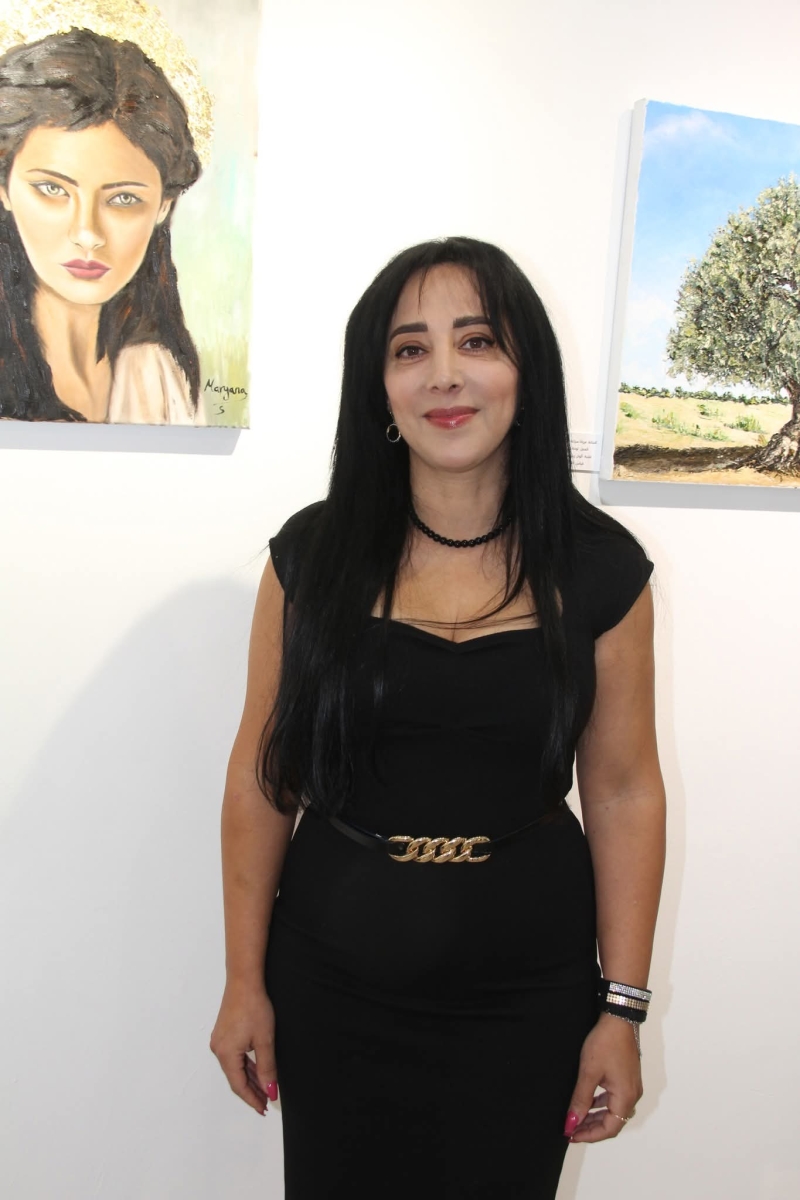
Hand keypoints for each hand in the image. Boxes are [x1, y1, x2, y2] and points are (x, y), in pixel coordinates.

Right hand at [210, 981, 278, 1114]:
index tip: (263, 1109)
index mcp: (226, 1054)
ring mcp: (219, 1040)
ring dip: (249, 1078)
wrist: (244, 981)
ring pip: (235, 1067)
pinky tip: (256, 1069)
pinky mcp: (223, 1033)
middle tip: (265, 1102)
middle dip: (251, 1091)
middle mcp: (218, 1049)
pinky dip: (245, 1065)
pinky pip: (234, 1056)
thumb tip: (270, 1092)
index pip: (239, 1086)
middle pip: (235, 1078)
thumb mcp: (265, 1040)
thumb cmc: (254, 1007)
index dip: (252, 1099)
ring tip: (263, 1088)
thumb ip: (267, 1069)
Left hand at [563, 1014, 641, 1142]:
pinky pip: (615, 1099)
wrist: (618, 1018)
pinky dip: (601, 1104)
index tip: (572, 1135)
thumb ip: (580, 1099)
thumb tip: (572, 1122)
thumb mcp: (589, 1072)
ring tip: (577, 1118)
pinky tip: (589, 1101)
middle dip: (591, 1127)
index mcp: (625, 1097)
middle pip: (613, 1122)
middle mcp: (632, 1095)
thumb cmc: (605, 1043)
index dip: (590, 1135)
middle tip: (571, 1129)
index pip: (610, 1128)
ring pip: (614, 1111)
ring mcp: (632, 1086)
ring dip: (596, 1116)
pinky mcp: (628, 1078)